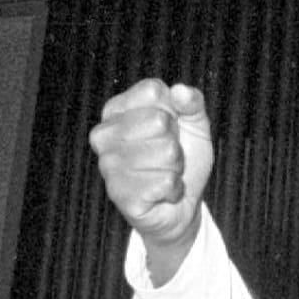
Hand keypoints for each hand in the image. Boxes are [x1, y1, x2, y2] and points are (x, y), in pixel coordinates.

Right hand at [89, 78, 213, 280]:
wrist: (180, 207)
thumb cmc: (182, 161)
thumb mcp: (194, 125)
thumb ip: (192, 103)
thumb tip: (180, 91)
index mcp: (116, 110)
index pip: (152, 91)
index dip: (174, 110)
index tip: (169, 128)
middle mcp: (104, 135)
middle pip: (159, 121)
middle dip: (175, 142)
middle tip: (167, 157)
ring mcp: (108, 166)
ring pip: (166, 152)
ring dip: (175, 168)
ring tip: (164, 174)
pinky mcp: (120, 195)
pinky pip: (166, 181)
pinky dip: (174, 189)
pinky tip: (162, 194)